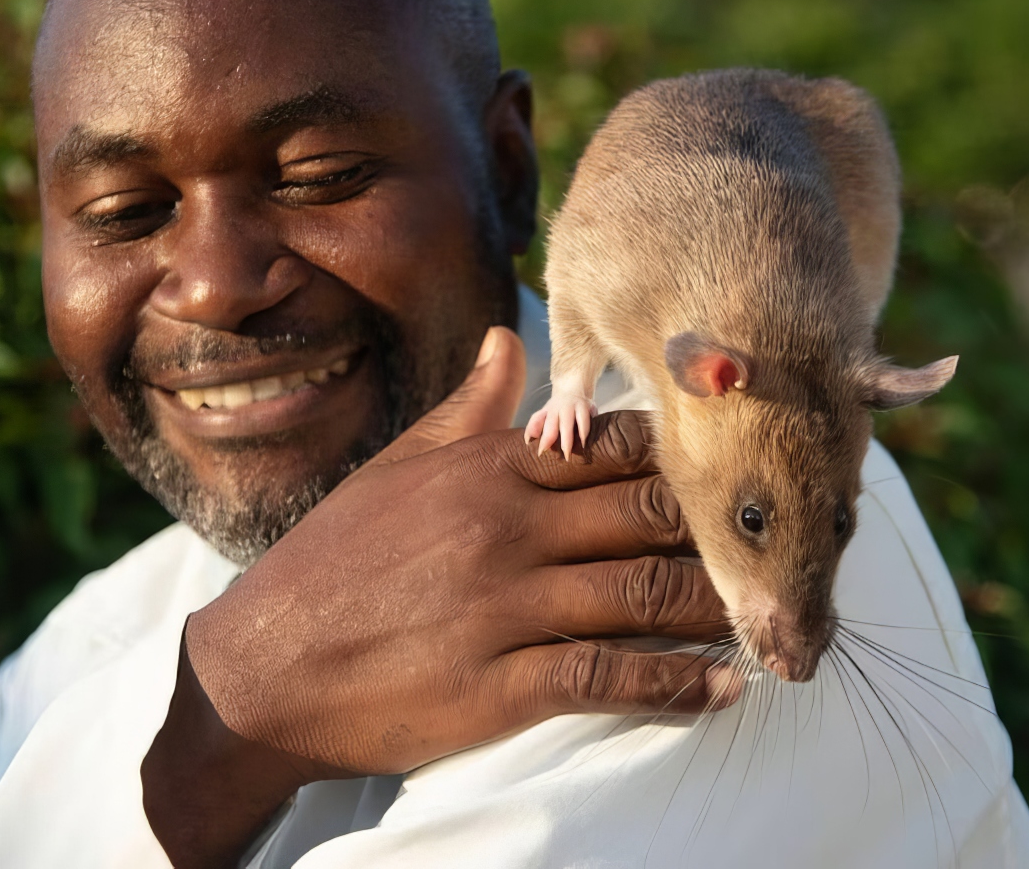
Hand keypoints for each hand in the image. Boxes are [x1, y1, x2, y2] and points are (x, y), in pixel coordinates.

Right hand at [142, 327, 733, 866]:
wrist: (260, 668)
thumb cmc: (331, 562)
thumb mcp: (395, 469)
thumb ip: (466, 410)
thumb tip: (510, 339)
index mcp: (482, 470)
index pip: (611, 448)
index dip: (680, 459)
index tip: (722, 474)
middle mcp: (503, 526)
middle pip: (645, 514)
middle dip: (715, 531)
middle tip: (768, 547)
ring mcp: (502, 606)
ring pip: (643, 592)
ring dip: (714, 607)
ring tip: (763, 617)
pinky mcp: (497, 684)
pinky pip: (608, 677)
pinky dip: (674, 685)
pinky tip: (720, 689)